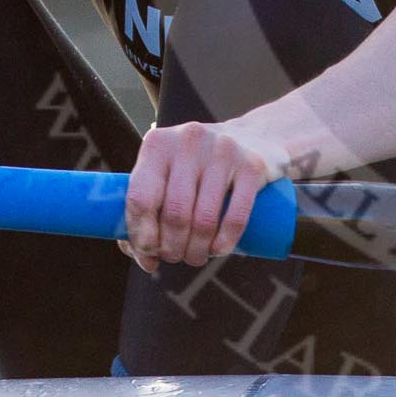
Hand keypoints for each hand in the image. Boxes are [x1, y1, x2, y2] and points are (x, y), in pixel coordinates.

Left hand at [119, 120, 283, 271]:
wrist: (254, 138)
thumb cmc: (200, 166)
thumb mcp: (169, 173)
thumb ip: (148, 209)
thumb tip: (143, 256)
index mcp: (158, 144)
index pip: (141, 199)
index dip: (142, 236)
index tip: (149, 253)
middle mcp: (189, 141)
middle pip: (174, 213)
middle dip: (172, 248)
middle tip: (175, 257)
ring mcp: (223, 151)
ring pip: (203, 219)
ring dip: (196, 251)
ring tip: (196, 257)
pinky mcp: (252, 165)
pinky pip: (235, 216)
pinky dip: (224, 242)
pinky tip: (218, 250)